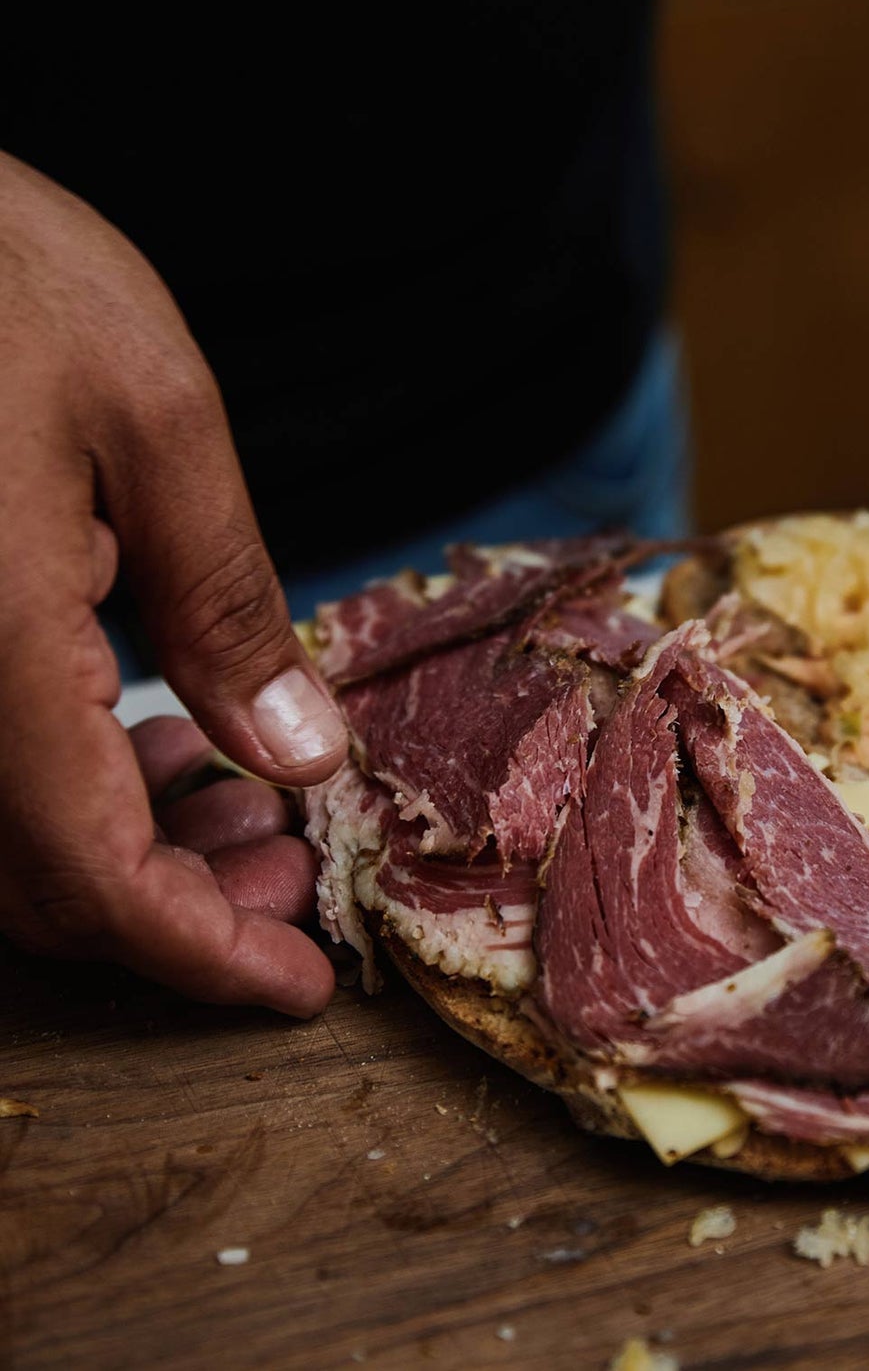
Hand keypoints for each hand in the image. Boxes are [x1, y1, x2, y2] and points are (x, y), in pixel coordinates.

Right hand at [0, 151, 346, 1011]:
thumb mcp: (151, 417)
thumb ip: (224, 600)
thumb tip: (297, 757)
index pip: (86, 878)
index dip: (200, 957)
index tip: (299, 987)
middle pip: (33, 888)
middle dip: (181, 912)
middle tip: (296, 875)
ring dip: (128, 857)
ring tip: (250, 814)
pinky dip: (72, 790)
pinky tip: (150, 745)